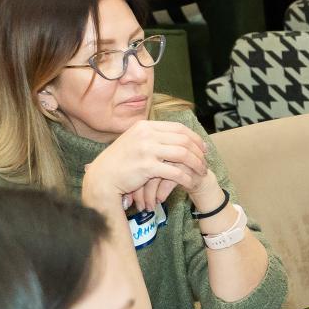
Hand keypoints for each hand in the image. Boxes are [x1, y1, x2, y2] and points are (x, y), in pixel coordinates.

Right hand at [86, 120, 207, 211]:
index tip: (203, 148)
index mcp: (145, 126)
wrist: (102, 177)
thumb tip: (174, 137)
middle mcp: (146, 134)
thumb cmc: (119, 162)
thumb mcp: (134, 141)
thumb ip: (152, 137)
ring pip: (182, 154)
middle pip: (183, 140)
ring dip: (196, 164)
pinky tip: (190, 182)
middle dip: (199, 152)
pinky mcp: (147, 166)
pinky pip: (175, 171)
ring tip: (202, 172)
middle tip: (205, 162)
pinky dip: (186, 177)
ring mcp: (146, 149)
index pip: (178, 128)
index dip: (194, 138)